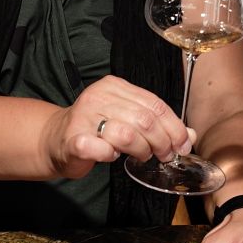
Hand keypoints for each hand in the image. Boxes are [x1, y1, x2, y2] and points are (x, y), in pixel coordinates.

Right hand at [41, 75, 194, 179]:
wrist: (54, 140)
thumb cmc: (95, 130)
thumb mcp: (126, 120)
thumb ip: (155, 124)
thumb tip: (188, 136)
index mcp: (114, 86)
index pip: (153, 102)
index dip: (173, 125)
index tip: (182, 144)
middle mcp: (98, 96)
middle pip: (144, 118)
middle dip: (162, 141)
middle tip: (165, 155)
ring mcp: (84, 116)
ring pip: (127, 133)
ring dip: (141, 149)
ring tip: (142, 156)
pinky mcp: (73, 139)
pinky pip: (100, 148)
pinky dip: (111, 155)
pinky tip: (113, 157)